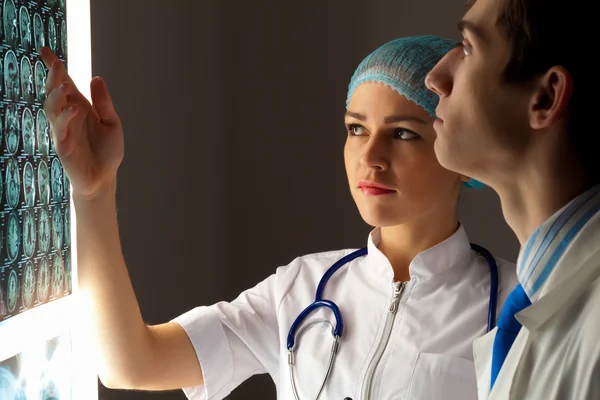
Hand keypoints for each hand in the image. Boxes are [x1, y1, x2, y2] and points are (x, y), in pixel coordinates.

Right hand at [41, 46, 123, 198]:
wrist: (104, 177)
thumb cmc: (107, 151)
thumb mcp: (112, 123)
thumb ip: (104, 103)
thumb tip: (96, 78)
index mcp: (79, 107)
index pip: (64, 83)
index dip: (54, 68)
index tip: (45, 51)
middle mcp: (68, 116)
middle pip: (54, 92)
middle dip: (53, 77)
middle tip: (56, 63)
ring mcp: (63, 130)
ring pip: (52, 108)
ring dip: (57, 95)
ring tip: (64, 84)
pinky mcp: (63, 146)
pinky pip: (60, 129)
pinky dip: (66, 117)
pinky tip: (75, 109)